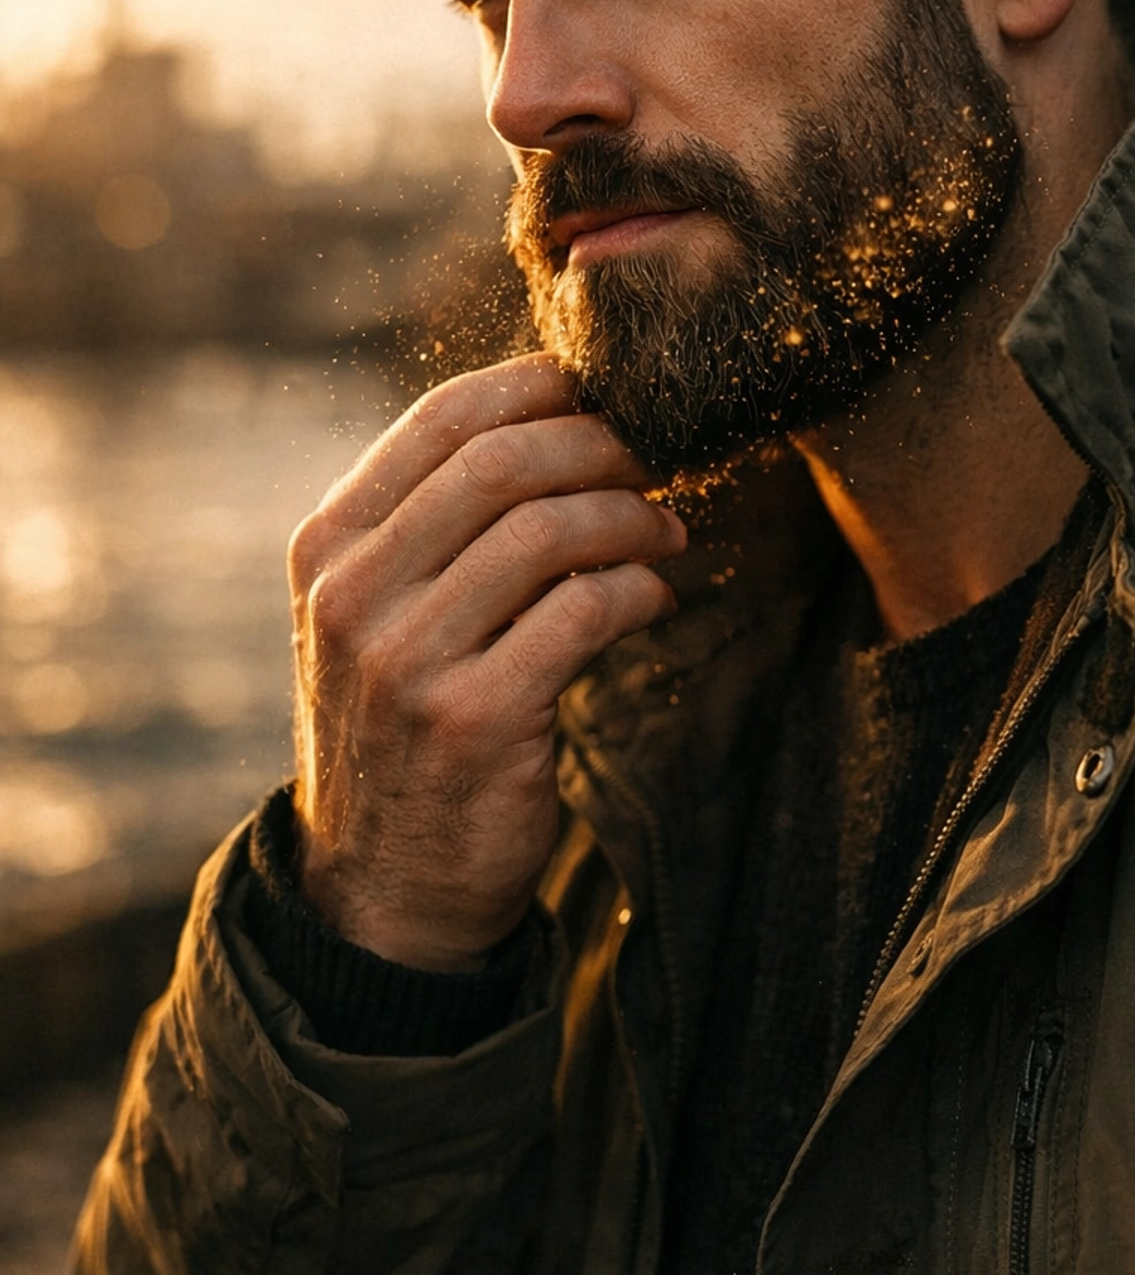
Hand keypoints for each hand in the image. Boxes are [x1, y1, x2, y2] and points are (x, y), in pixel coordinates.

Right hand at [286, 354, 684, 969]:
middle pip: (501, 463)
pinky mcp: (476, 719)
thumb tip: (563, 418)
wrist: (385, 888)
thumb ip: (436, 525)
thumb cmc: (405, 726)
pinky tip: (654, 601)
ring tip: (666, 530)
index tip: (602, 389)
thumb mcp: (381, 617)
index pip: (440, 420)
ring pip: (548, 532)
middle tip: (655, 457)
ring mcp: (408, 659)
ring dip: (630, 518)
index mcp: (327, 548)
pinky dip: (638, 591)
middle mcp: (353, 596)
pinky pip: (584, 612)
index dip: (537, 386)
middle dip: (598, 445)